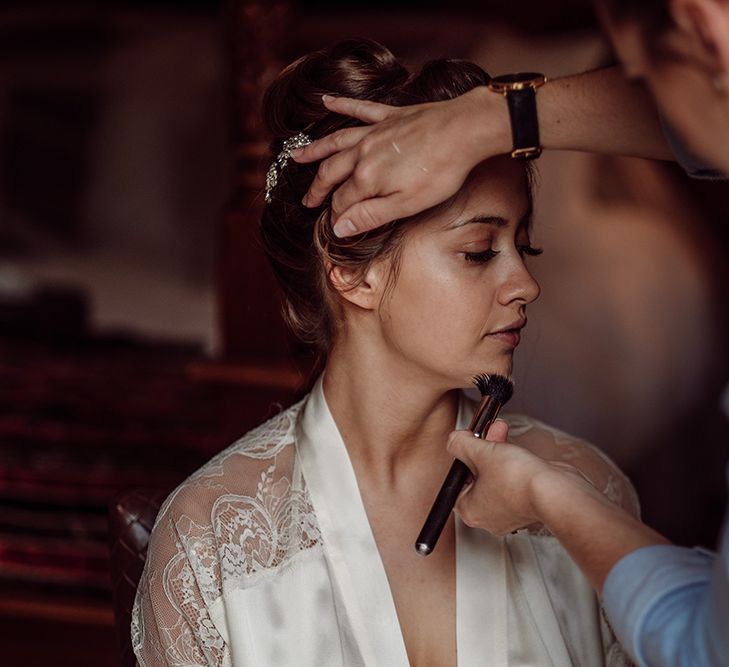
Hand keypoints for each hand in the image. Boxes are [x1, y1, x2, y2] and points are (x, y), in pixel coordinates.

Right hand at [292, 87, 509, 236]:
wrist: (465, 131)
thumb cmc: (440, 173)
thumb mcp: (406, 205)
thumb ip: (370, 216)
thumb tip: (339, 228)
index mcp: (366, 178)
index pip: (341, 201)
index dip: (336, 216)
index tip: (333, 227)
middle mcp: (363, 152)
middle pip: (332, 172)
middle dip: (318, 189)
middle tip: (307, 201)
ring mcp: (375, 131)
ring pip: (336, 141)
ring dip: (315, 150)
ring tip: (296, 156)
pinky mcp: (390, 115)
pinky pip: (359, 110)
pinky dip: (341, 105)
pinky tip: (326, 100)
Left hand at [447, 421, 596, 535]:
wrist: (555, 491)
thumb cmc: (518, 481)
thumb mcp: (480, 452)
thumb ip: (460, 444)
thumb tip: (453, 441)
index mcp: (470, 510)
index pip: (457, 481)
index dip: (463, 457)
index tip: (470, 442)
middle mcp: (489, 516)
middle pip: (477, 475)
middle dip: (484, 447)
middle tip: (488, 432)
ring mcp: (510, 512)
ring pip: (496, 474)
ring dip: (498, 449)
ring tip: (502, 431)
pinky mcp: (527, 504)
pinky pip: (514, 479)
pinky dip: (514, 462)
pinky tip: (518, 449)